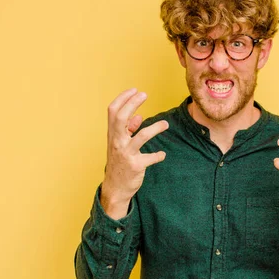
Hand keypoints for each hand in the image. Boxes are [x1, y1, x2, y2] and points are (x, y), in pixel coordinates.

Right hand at [101, 88, 168, 219]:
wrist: (115, 188)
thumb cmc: (119, 162)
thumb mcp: (120, 145)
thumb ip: (128, 130)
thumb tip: (138, 117)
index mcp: (113, 135)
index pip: (113, 111)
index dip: (123, 99)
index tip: (135, 90)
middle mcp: (117, 142)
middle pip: (121, 118)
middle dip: (132, 104)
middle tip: (144, 95)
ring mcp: (126, 154)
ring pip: (141, 136)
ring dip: (155, 128)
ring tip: (166, 124)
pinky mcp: (136, 166)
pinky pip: (150, 157)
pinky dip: (158, 155)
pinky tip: (162, 155)